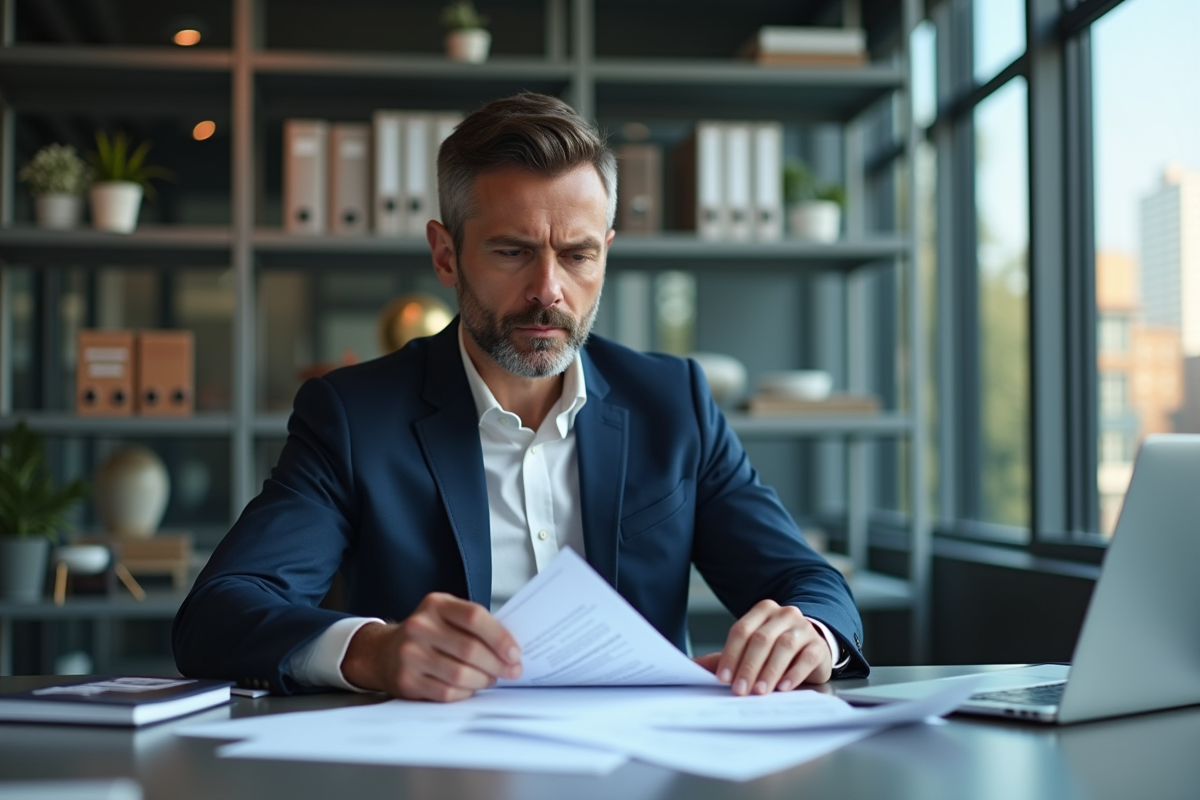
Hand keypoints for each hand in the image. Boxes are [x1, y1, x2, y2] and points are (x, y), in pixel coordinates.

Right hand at [340, 592, 521, 701]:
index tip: (515, 653)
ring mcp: (410, 654)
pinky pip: (447, 693)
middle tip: (511, 671)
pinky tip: (470, 687)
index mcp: (436, 605)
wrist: (384, 652)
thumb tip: (511, 650)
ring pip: (460, 674)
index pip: (474, 617)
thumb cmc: (428, 634)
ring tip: (491, 678)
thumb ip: (475, 625)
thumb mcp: (446, 616)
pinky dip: (465, 693)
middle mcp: (420, 626)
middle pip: (470, 649)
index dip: (500, 637)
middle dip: (497, 664)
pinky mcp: (406, 681)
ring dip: (483, 680)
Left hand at [694, 600, 831, 694]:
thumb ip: (725, 657)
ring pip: (784, 646)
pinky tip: (783, 687)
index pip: (741, 630)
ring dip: (769, 671)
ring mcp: (803, 628)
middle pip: (761, 639)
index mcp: (762, 611)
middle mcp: (783, 615)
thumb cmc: (775, 649)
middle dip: (748, 666)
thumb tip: (692, 668)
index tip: (722, 678)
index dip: (730, 654)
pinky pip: (806, 657)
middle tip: (739, 689)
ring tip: (760, 691)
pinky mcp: (819, 645)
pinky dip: (793, 673)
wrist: (812, 646)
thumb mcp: (749, 649)